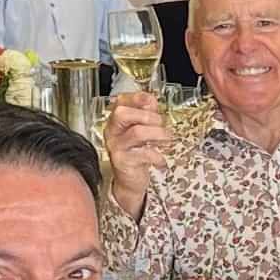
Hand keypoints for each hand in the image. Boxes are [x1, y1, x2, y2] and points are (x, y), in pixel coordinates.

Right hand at [101, 89, 169, 216]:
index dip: (137, 98)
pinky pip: (143, 154)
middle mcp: (112, 132)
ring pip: (137, 132)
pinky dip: (158, 156)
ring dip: (158, 134)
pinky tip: (161, 160)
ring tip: (166, 140)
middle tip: (160, 124)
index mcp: (116, 121)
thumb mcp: (141, 131)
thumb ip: (146, 114)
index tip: (152, 103)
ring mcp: (116, 146)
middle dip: (147, 116)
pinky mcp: (123, 162)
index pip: (121, 101)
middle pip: (122, 113)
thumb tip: (151, 100)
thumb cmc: (136, 154)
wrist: (129, 181)